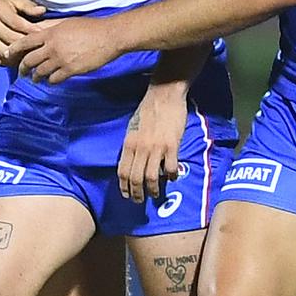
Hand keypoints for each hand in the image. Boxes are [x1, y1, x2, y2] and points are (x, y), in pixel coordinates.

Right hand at [0, 0, 45, 63]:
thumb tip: (42, 11)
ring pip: (5, 52)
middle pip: (12, 40)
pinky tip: (20, 58)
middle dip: (29, 45)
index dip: (33, 31)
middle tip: (42, 47)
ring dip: (20, 56)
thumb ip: (28, 5)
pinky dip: (10, 61)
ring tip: (33, 54)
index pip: (18, 25)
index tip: (45, 34)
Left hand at [6, 15, 120, 82]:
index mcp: (50, 33)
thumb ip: (51, 26)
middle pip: (30, 60)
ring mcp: (61, 59)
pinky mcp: (70, 70)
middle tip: (21, 72)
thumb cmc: (90, 27)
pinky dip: (51, 81)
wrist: (108, 36)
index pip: (25, 42)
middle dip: (22, 68)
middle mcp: (52, 47)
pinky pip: (54, 79)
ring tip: (36, 79)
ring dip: (36, 76)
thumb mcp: (67, 22)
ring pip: (40, 72)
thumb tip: (39, 29)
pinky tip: (52, 80)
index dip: (14, 49)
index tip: (7, 54)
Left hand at [117, 83, 187, 202]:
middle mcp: (140, 148)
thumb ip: (133, 145)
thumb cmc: (148, 109)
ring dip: (153, 190)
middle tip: (141, 200)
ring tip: (156, 193)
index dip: (124, 187)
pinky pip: (170, 168)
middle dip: (137, 193)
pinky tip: (172, 177)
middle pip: (135, 179)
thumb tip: (132, 162)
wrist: (165, 94)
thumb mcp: (133, 127)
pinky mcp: (171, 145)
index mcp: (129, 143)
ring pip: (152, 178)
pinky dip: (171, 176)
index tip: (127, 195)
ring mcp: (156, 147)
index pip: (122, 172)